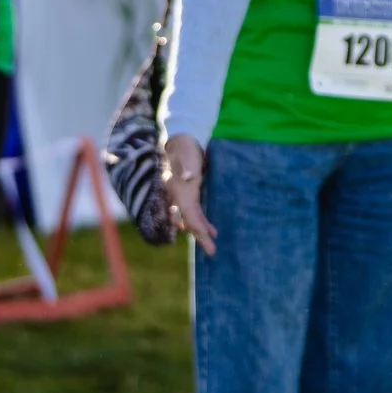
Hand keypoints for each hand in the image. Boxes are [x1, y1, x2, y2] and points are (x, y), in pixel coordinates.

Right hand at [161, 135, 215, 255]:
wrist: (181, 140)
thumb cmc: (184, 147)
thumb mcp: (185, 154)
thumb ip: (185, 165)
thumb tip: (190, 177)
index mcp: (179, 191)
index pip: (189, 214)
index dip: (198, 228)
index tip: (208, 240)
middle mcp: (179, 196)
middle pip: (190, 221)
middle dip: (200, 237)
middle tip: (212, 252)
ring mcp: (183, 196)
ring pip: (192, 219)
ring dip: (201, 231)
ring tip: (212, 244)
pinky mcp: (189, 193)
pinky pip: (194, 212)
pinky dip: (201, 221)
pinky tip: (210, 229)